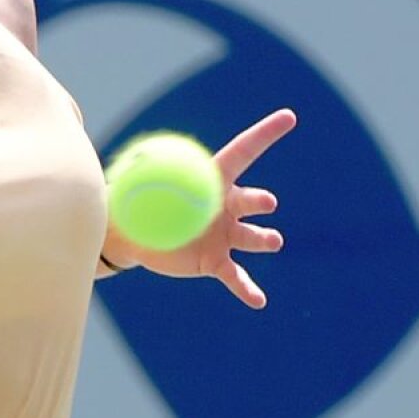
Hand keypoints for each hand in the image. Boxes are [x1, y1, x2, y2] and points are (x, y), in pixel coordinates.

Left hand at [105, 108, 297, 308]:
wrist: (138, 235)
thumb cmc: (142, 196)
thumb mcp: (139, 177)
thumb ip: (141, 165)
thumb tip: (129, 152)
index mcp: (213, 178)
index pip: (244, 151)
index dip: (265, 134)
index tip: (289, 116)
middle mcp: (226, 206)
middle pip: (250, 199)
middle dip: (260, 200)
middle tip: (267, 202)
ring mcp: (225, 235)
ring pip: (251, 237)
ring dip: (264, 239)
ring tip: (273, 240)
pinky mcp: (217, 262)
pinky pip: (236, 277)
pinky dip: (247, 288)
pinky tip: (258, 300)